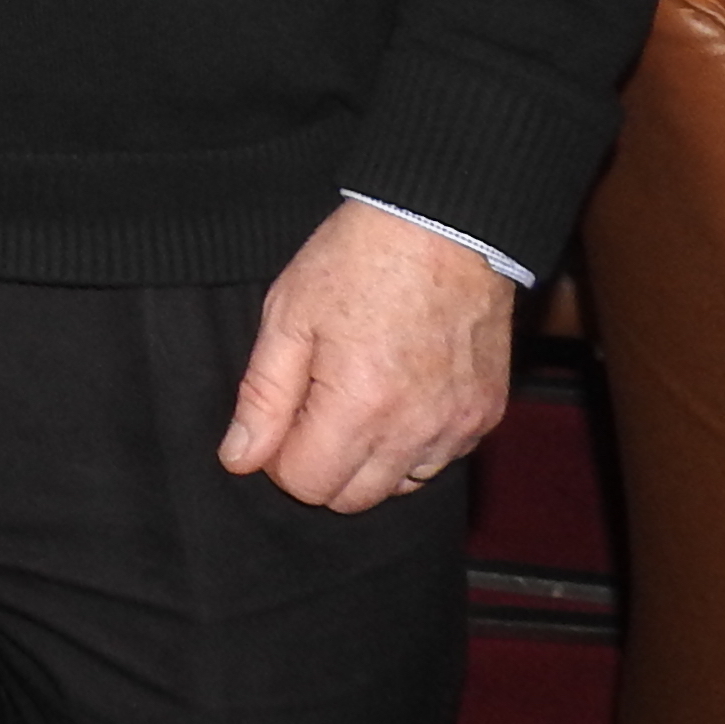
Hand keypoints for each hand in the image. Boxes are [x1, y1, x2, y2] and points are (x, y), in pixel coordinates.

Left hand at [219, 199, 512, 511]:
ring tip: (356, 396)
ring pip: (397, 486)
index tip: (279, 417)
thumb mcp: (288, 316)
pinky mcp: (485, 415)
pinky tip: (397, 395)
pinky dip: (411, 445)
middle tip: (312, 405)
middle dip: (320, 464)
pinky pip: (439, 461)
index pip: (307, 484)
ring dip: (367, 460)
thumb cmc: (357, 260)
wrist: (442, 225)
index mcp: (360, 406)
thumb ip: (263, 397)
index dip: (278, 457)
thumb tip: (239, 459)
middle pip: (352, 498)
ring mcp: (457, 426)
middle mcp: (416, 429)